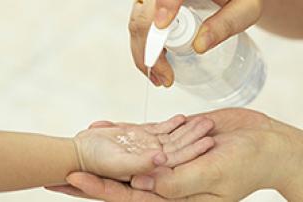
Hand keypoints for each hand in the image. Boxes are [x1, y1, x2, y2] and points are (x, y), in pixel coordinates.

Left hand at [51, 109, 302, 200]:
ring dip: (102, 150)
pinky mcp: (170, 139)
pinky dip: (122, 130)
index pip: (126, 196)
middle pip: (118, 178)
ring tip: (77, 141)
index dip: (98, 188)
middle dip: (91, 173)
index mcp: (171, 197)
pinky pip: (140, 135)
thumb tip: (137, 184)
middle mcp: (163, 180)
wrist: (263, 144)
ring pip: (126, 155)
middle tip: (58, 169)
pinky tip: (103, 125)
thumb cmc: (245, 166)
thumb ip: (174, 183)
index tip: (72, 177)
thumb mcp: (211, 178)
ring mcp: (164, 159)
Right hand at [129, 0, 262, 86]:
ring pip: (137, 21)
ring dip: (143, 51)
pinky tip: (154, 64)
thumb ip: (227, 23)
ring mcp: (155, 0)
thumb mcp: (245, 9)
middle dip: (148, 47)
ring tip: (159, 76)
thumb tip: (200, 46)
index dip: (163, 6)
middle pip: (143, 14)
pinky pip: (139, 25)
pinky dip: (143, 47)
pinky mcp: (151, 7)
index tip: (162, 26)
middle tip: (164, 75)